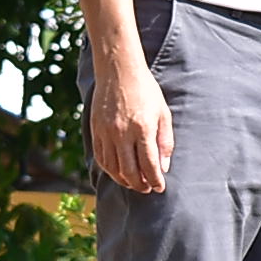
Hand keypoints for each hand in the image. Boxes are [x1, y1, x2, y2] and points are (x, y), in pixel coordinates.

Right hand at [91, 58, 174, 192]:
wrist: (119, 71)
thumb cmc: (146, 91)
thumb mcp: (163, 113)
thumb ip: (165, 141)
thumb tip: (163, 167)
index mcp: (142, 128)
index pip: (149, 165)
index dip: (155, 180)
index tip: (160, 187)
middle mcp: (122, 133)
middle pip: (129, 171)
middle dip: (140, 185)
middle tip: (148, 189)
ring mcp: (106, 133)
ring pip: (113, 168)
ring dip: (124, 180)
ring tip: (135, 183)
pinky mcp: (95, 130)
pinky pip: (101, 158)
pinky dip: (110, 170)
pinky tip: (119, 173)